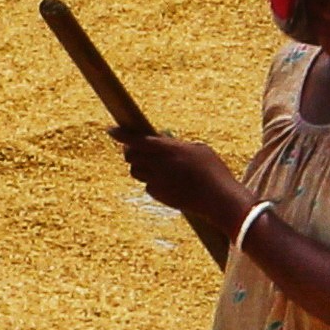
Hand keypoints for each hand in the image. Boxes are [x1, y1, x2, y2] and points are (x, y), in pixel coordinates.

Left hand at [118, 129, 246, 245]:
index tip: (111, 130)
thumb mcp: (199, 149)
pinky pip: (148, 186)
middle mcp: (159, 165)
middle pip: (130, 156)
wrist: (219, 200)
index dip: (121, 134)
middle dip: (130, 151)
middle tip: (136, 149)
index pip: (137, 139)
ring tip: (155, 165)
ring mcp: (158, 182)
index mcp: (169, 149)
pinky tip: (167, 182)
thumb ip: (178, 145)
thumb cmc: (214, 171)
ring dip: (140, 167)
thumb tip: (164, 141)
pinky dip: (153, 182)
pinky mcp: (160, 196)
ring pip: (136, 172)